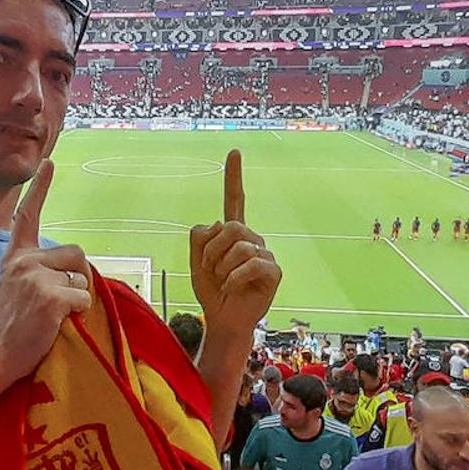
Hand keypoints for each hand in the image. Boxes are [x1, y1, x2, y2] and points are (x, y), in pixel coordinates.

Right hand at [0, 159, 93, 384]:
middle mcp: (23, 261)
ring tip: (54, 315)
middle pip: (76, 253)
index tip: (49, 163)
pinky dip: (78, 313)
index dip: (41, 188)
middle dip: (79, 276)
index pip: (28, 216)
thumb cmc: (12, 327)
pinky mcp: (50, 296)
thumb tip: (76, 270)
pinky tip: (57, 323)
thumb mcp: (19, 289)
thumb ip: (39, 272)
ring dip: (78, 297)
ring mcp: (36, 277)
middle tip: (62, 301)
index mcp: (15, 257)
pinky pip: (83, 297)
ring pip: (82, 277)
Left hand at [190, 150, 282, 336]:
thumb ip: (200, 237)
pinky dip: (234, 279)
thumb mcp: (195, 260)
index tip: (234, 151)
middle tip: (210, 271)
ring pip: (239, 246)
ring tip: (223, 281)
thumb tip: (222, 226)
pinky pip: (251, 264)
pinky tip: (232, 288)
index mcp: (231, 232)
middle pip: (230, 227)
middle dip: (212, 251)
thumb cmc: (210, 289)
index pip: (234, 200)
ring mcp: (264, 253)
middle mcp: (250, 238)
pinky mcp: (273, 270)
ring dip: (221, 267)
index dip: (233, 176)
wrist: (223, 318)